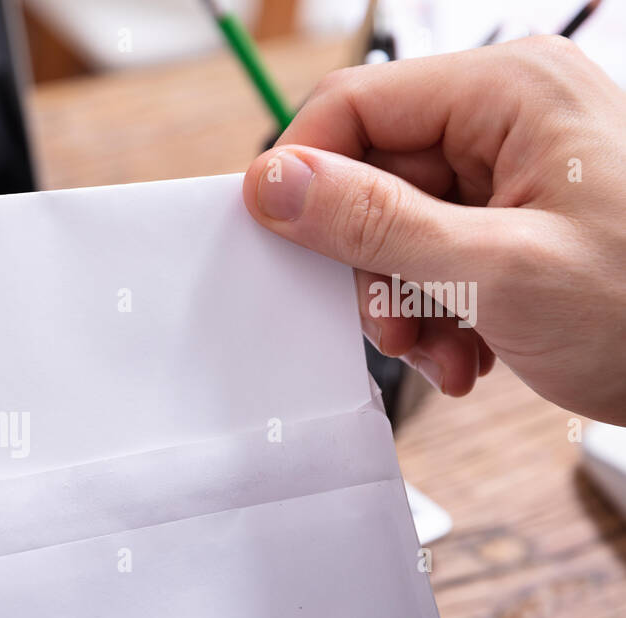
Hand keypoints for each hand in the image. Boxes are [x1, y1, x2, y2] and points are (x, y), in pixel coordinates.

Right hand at [242, 36, 625, 425]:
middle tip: (393, 327)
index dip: (304, 174)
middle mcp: (509, 119)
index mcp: (510, 92)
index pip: (356, 105)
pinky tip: (469, 350)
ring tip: (445, 351)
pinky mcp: (516, 220)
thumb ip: (372, 223)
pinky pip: (434, 255)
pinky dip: (436, 310)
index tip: (278, 241)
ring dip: (403, 303)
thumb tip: (275, 184)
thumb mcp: (493, 268)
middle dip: (370, 266)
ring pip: (396, 227)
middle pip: (371, 177)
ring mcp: (515, 171)